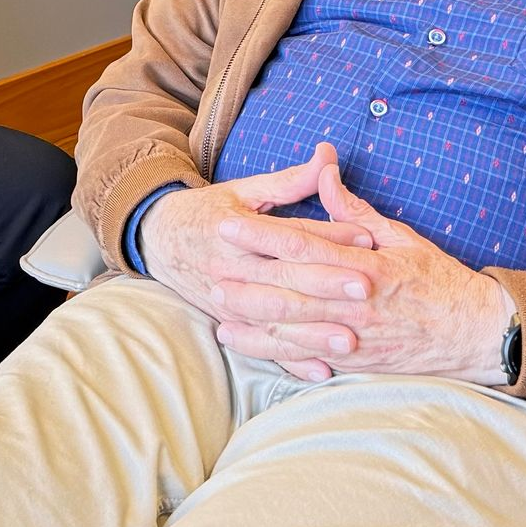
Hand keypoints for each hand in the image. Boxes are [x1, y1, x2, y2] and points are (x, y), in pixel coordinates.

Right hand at [138, 143, 375, 382]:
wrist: (157, 239)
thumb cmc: (208, 211)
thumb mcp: (245, 191)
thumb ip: (290, 181)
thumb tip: (328, 156)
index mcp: (237, 231)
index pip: (289, 235)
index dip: (328, 235)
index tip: (366, 238)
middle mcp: (232, 268)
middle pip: (285, 278)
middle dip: (327, 284)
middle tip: (368, 286)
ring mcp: (228, 300)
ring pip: (276, 319)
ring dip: (313, 331)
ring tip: (350, 339)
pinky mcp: (227, 321)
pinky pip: (262, 346)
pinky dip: (291, 361)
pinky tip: (320, 370)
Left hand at [211, 162, 513, 385]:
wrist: (475, 332)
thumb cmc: (438, 280)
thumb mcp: (400, 236)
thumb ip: (353, 210)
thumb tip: (324, 170)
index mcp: (363, 266)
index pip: (301, 247)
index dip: (259, 236)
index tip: (227, 224)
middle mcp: (353, 303)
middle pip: (286, 291)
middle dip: (243, 281)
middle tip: (209, 272)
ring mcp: (353, 336)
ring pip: (289, 329)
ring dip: (249, 320)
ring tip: (218, 309)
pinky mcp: (354, 362)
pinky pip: (305, 358)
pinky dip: (272, 353)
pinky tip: (246, 344)